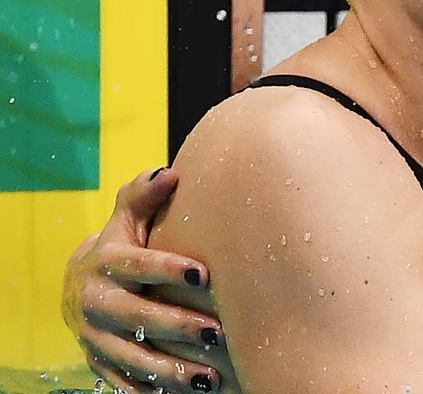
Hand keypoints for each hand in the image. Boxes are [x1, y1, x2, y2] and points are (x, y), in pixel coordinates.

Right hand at [63, 168, 224, 392]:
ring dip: (171, 370)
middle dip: (178, 326)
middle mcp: (97, 303)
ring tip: (210, 378)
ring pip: (134, 358)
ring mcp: (97, 338)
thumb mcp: (127, 219)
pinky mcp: (102, 363)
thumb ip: (144, 196)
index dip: (167, 268)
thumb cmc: (123, 244)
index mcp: (106, 264)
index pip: (137, 265)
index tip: (204, 271)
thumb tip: (171, 172)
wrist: (83, 286)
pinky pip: (126, 383)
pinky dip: (154, 391)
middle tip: (218, 332)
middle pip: (138, 317)